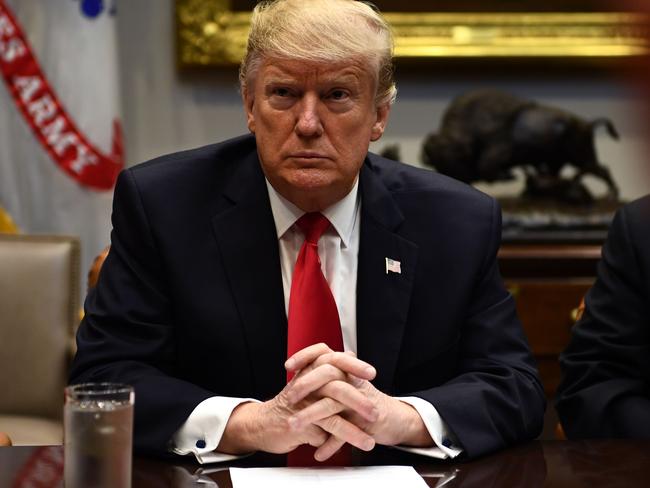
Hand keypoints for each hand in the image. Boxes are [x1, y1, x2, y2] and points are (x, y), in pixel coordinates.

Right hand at [217, 346, 377, 456]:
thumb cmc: (290, 404)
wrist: (263, 423)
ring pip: (330, 413)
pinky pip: (321, 434)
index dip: (353, 365)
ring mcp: (302, 404)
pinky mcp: (297, 424)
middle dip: (358, 400)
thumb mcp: (309, 381)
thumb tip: (351, 355)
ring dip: (352, 429)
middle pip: (335, 386)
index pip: (333, 359)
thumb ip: (330, 370)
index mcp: (311, 370)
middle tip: (374, 412)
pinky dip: (337, 444)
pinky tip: (348, 449)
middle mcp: (306, 384)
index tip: (371, 373)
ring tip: (368, 441)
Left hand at [285, 344, 432, 458]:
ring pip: (332, 403)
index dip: (305, 356)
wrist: (393, 418)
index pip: (324, 352)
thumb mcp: (346, 383)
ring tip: (294, 426)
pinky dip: (330, 444)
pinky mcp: (365, 421)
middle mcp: (352, 380)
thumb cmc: (364, 400)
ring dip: (310, 415)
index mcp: (345, 369)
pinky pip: (344, 432)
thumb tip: (301, 368)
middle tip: (290, 397)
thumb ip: (326, 376)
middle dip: (305, 385)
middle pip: (327, 373)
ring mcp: (358, 399)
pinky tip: (319, 452)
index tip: (288, 367)